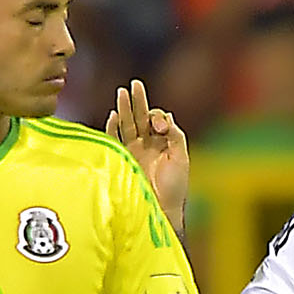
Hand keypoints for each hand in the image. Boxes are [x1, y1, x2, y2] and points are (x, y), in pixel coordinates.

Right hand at [107, 79, 191, 228]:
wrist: (159, 209)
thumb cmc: (174, 187)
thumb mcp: (181, 157)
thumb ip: (176, 135)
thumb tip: (164, 117)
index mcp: (162, 144)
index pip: (156, 120)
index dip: (157, 116)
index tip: (160, 127)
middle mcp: (146, 145)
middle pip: (140, 118)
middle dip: (138, 101)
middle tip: (135, 84)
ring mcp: (132, 152)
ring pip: (127, 125)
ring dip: (124, 109)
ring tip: (122, 92)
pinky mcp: (121, 160)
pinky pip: (114, 140)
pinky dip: (113, 128)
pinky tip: (114, 115)